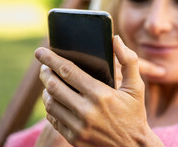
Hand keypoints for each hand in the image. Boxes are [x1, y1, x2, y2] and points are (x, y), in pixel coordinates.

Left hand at [36, 36, 163, 146]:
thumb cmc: (134, 114)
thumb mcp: (137, 87)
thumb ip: (128, 60)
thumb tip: (116, 39)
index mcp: (101, 94)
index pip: (68, 71)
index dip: (51, 59)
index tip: (41, 51)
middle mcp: (87, 111)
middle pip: (54, 86)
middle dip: (45, 73)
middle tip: (43, 66)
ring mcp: (78, 126)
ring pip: (51, 103)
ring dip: (46, 90)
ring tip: (49, 83)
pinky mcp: (74, 138)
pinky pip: (54, 120)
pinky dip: (51, 108)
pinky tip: (55, 101)